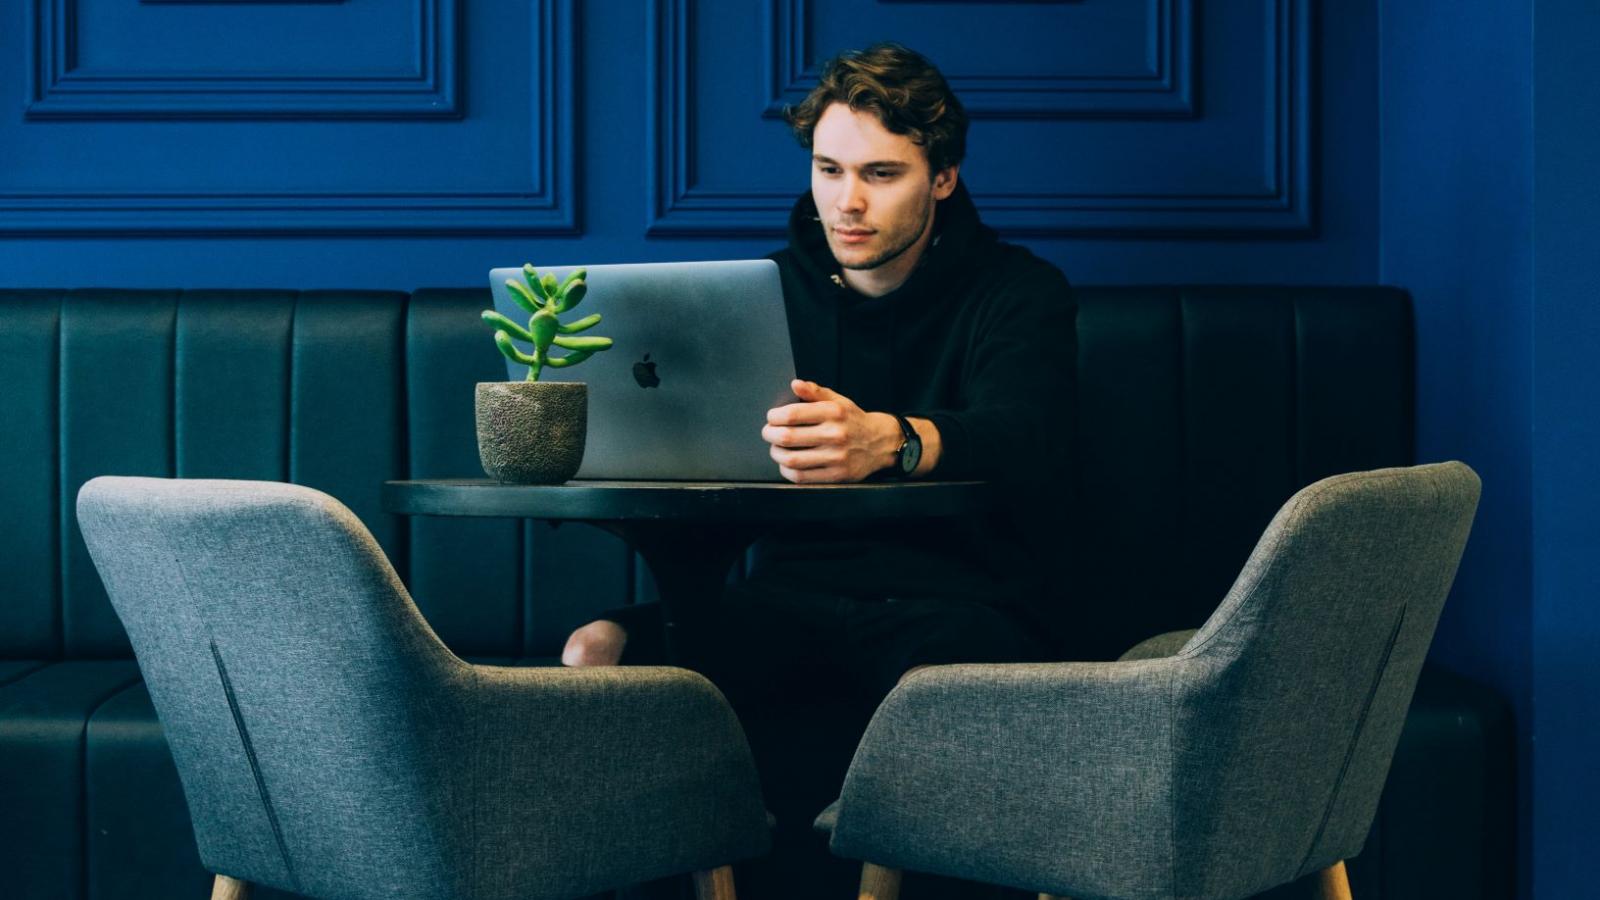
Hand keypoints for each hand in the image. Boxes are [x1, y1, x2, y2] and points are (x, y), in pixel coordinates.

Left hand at [763, 379, 898, 482]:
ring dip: (776, 454)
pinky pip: (802, 477)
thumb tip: (795, 384)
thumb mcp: (838, 401)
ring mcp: (836, 457)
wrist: (881, 443)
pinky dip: (788, 471)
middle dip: (770, 435)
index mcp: (833, 413)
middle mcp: (835, 434)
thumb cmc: (854, 421)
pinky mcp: (837, 475)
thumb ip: (815, 392)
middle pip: (788, 437)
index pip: (792, 414)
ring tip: (776, 449)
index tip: (772, 418)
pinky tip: (787, 464)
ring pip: (792, 459)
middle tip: (768, 433)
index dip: (774, 417)